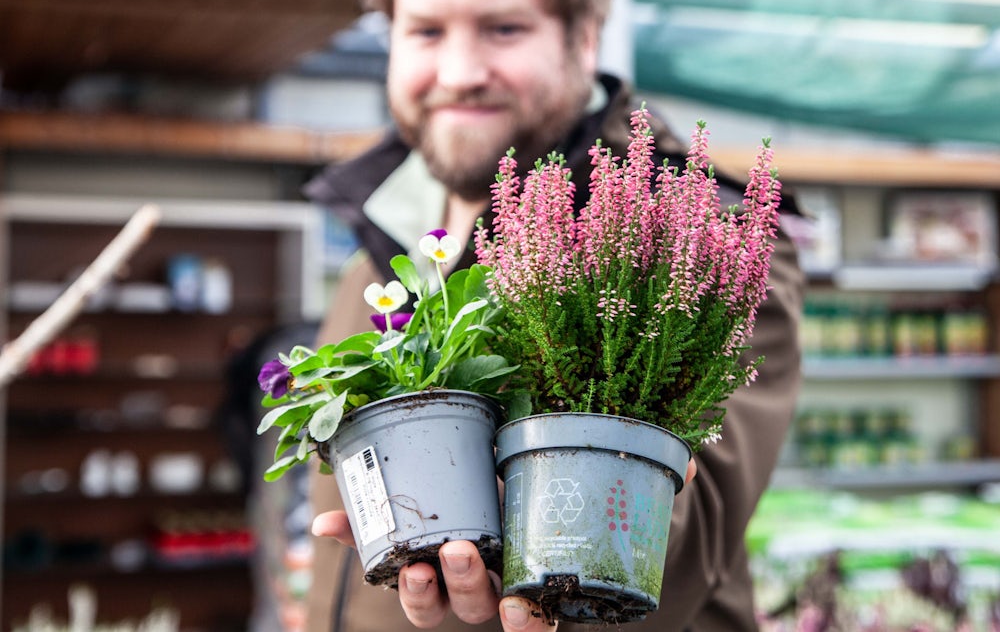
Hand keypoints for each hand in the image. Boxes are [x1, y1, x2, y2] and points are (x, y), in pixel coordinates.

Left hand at [311, 459, 695, 630]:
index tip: (521, 612)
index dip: (524, 626)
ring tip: (410, 555)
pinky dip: (350, 537)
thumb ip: (633, 471)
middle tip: (458, 553)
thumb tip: (682, 462)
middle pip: (467, 612)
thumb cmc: (560, 487)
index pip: (528, 620)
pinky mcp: (410, 537)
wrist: (522, 473)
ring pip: (422, 599)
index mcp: (527, 577)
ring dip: (410, 582)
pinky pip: (375, 548)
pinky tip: (324, 528)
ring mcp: (444, 566)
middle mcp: (483, 583)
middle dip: (460, 592)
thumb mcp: (590, 477)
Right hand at [311, 515, 552, 629]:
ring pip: (491, 605)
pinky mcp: (534, 576)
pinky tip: (520, 604)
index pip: (423, 604)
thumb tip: (323, 524)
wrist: (505, 477)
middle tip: (449, 551)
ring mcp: (504, 584)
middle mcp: (469, 588)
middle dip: (452, 584)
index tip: (412, 569)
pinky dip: (528, 619)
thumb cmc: (452, 495)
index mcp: (438, 579)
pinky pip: (538, 617)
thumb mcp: (413, 500)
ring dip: (480, 585)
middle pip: (459, 606)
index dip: (417, 595)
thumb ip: (371, 516)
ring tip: (473, 552)